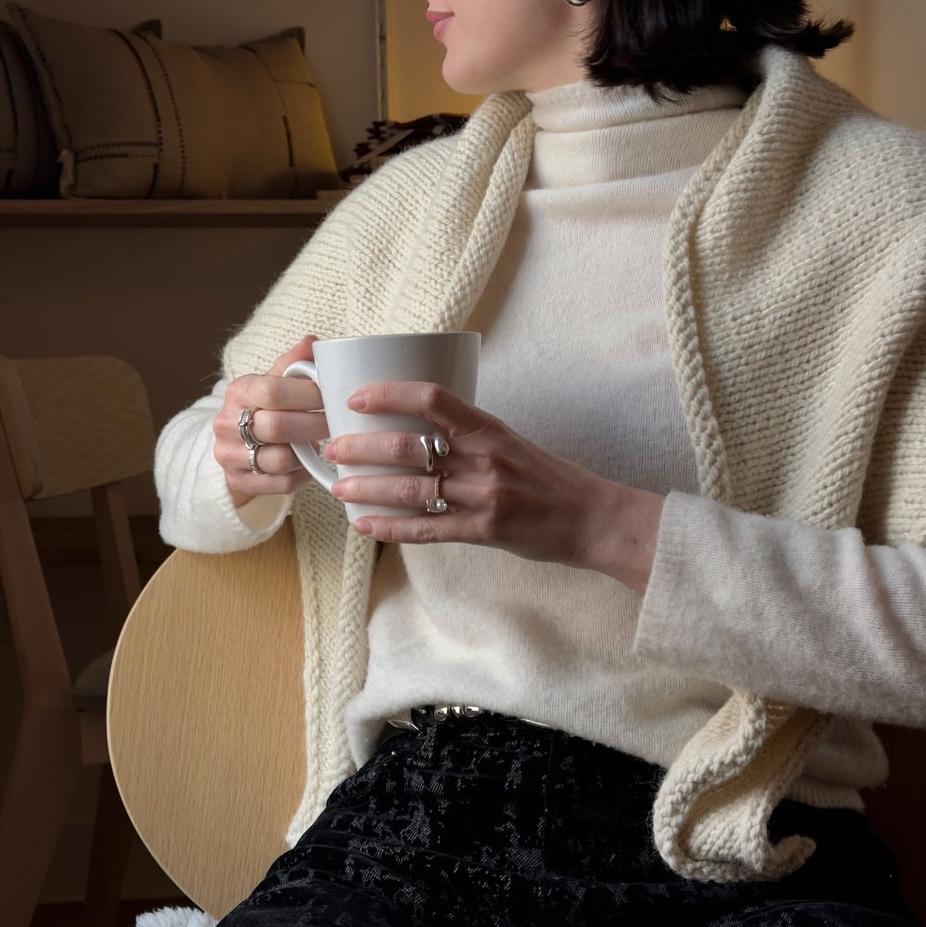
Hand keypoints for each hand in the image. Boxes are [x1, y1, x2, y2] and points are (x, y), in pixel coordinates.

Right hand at [214, 336, 328, 508]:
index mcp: (238, 391)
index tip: (329, 396)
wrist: (235, 445)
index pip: (273, 391)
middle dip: (314, 425)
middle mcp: (226, 423)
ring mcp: (230, 456)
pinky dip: (302, 474)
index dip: (307, 395)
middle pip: (277, 427)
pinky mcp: (241, 482)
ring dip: (308, 452)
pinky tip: (309, 462)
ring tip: (320, 442)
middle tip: (334, 422)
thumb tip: (312, 341)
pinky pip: (281, 484)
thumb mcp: (273, 381)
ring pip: (280, 459)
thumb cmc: (264, 407)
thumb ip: (293, 364)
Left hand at [323, 381, 664, 591]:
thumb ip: (468, 434)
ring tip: (339, 488)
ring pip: (410, 490)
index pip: (432, 398)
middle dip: (361, 448)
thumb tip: (418, 425)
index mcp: (489, 428)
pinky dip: (391, 529)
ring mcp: (483, 497)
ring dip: (367, 489)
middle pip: (409, 447)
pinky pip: (427, 530)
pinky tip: (366, 526)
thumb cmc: (548, 478)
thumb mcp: (510, 441)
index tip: (357, 397)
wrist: (593, 518)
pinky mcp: (484, 532)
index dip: (390, 394)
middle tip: (332, 447)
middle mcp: (484, 458)